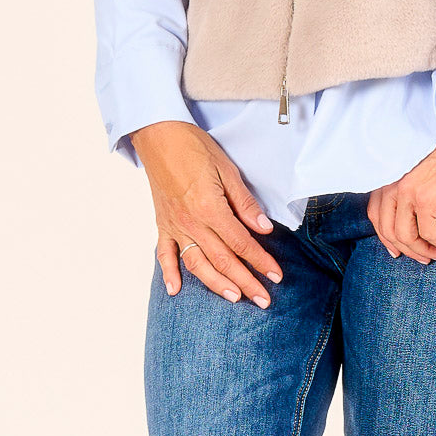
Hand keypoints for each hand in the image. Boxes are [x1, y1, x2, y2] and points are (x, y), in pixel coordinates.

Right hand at [130, 120, 282, 307]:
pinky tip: (175, 291)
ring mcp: (174, 226)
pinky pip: (164, 254)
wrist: (160, 135)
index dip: (260, 261)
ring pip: (197, 264)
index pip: (241, 242)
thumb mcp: (227, 170)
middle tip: (264, 299)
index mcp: (210, 208)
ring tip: (234, 298)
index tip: (276, 276)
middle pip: (223, 259)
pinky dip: (169, 274)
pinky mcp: (162, 224)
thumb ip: (245, 203)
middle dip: (246, 281)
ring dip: (216, 284)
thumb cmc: (195, 147)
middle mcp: (191, 222)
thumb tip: (264, 229)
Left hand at [367, 133, 435, 263]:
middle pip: (388, 230)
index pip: (375, 214)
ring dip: (422, 251)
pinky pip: (427, 233)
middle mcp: (393, 183)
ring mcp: (408, 191)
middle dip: (406, 250)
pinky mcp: (426, 199)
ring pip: (405, 236)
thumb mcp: (420, 169)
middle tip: (423, 258)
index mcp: (390, 175)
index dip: (385, 237)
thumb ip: (408, 188)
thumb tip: (410, 221)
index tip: (398, 250)